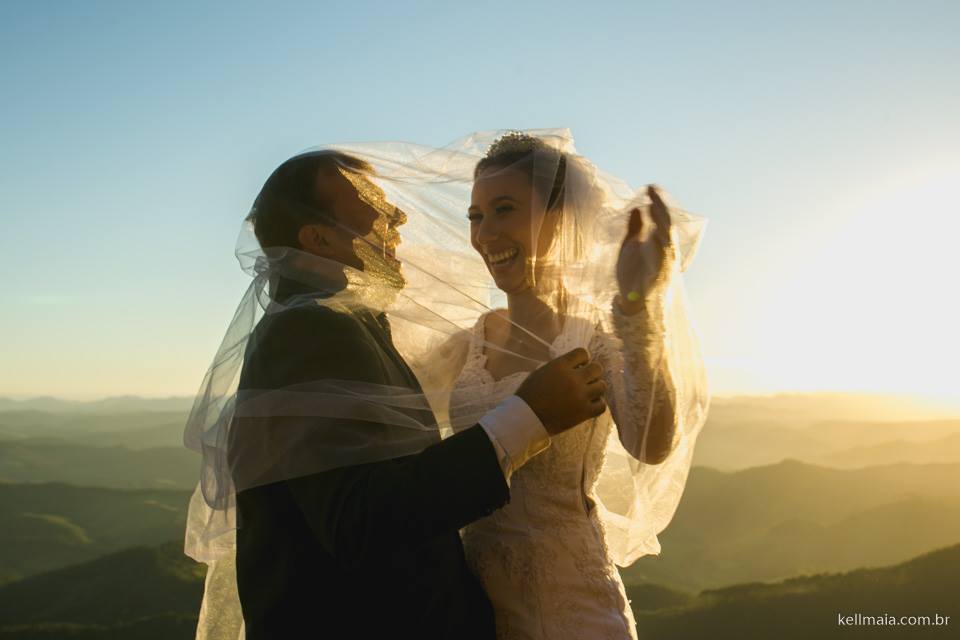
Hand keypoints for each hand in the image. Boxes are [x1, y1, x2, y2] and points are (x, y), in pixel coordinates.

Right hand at [515, 348, 606, 435]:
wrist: (525, 418)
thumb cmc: (529, 395)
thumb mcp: (541, 372)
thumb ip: (559, 367)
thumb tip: (575, 366)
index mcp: (560, 366)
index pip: (582, 353)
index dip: (583, 359)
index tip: (579, 366)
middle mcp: (573, 378)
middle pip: (597, 368)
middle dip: (592, 373)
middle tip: (585, 380)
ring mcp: (580, 396)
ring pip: (602, 386)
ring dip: (595, 388)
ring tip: (587, 393)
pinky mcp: (584, 412)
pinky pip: (602, 405)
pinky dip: (597, 404)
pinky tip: (589, 404)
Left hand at [616, 185, 675, 313]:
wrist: (631, 301)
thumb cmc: (633, 273)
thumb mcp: (630, 245)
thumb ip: (634, 228)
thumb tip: (636, 207)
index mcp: (659, 242)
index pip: (661, 218)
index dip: (657, 202)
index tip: (650, 187)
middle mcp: (666, 251)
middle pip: (667, 226)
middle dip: (661, 209)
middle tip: (653, 192)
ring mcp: (664, 265)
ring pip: (667, 242)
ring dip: (662, 225)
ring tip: (654, 209)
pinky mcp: (658, 278)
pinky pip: (661, 263)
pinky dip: (659, 251)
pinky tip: (653, 237)